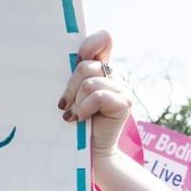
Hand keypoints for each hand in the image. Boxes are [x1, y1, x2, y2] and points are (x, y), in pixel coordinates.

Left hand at [60, 31, 131, 158]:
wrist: (91, 152)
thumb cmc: (77, 122)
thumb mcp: (73, 94)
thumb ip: (74, 76)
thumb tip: (66, 61)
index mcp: (103, 68)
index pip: (103, 39)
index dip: (89, 45)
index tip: (77, 59)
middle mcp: (115, 75)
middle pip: (86, 66)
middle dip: (71, 87)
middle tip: (66, 105)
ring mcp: (123, 89)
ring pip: (90, 83)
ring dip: (78, 102)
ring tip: (75, 115)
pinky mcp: (125, 103)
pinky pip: (98, 96)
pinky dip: (85, 108)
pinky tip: (81, 118)